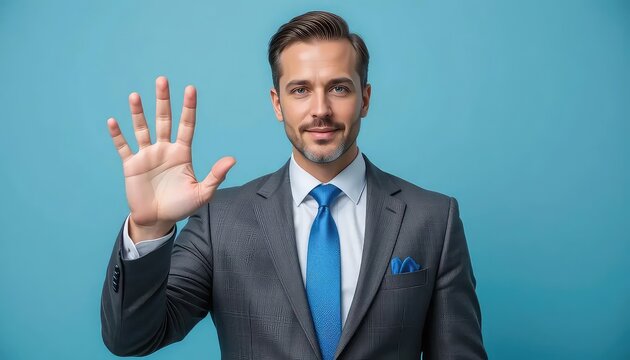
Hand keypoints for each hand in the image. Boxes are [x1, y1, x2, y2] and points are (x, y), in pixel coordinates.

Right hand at [107, 76, 235, 239]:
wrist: (158, 220)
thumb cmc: (181, 206)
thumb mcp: (202, 193)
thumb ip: (216, 176)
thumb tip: (232, 159)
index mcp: (182, 153)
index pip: (186, 125)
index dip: (188, 107)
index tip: (190, 88)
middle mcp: (164, 149)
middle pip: (164, 120)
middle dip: (163, 100)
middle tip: (162, 80)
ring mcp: (147, 156)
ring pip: (142, 129)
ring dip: (138, 113)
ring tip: (135, 96)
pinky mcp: (131, 165)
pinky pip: (124, 147)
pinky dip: (118, 135)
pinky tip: (113, 121)